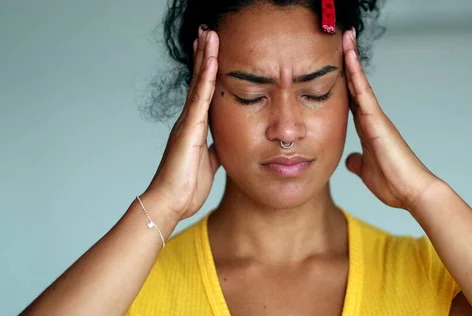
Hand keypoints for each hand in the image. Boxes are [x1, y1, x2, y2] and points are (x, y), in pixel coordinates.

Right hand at [144, 27, 219, 221]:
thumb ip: (214, 149)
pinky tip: (212, 60)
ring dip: (205, 57)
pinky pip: (200, 98)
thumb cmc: (186, 186)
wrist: (170, 202)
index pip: (202, 92)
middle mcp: (188, 119)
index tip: (211, 51)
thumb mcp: (208, 163)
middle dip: (203, 55)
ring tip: (208, 34)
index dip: (207, 71)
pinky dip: (206, 77)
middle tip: (206, 32)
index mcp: (194, 127)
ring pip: (198, 83)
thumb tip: (223, 143)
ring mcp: (187, 122)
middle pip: (198, 80)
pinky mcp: (189, 129)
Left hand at [343, 28, 439, 211]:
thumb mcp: (366, 171)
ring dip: (352, 60)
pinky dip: (356, 75)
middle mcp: (372, 119)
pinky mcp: (378, 121)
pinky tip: (349, 58)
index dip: (343, 82)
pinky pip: (364, 93)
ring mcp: (376, 118)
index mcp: (366, 129)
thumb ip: (358, 162)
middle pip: (356, 85)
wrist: (412, 192)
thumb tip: (352, 160)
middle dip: (348, 62)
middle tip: (342, 38)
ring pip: (360, 83)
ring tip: (346, 38)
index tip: (335, 64)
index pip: (351, 99)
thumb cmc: (393, 183)